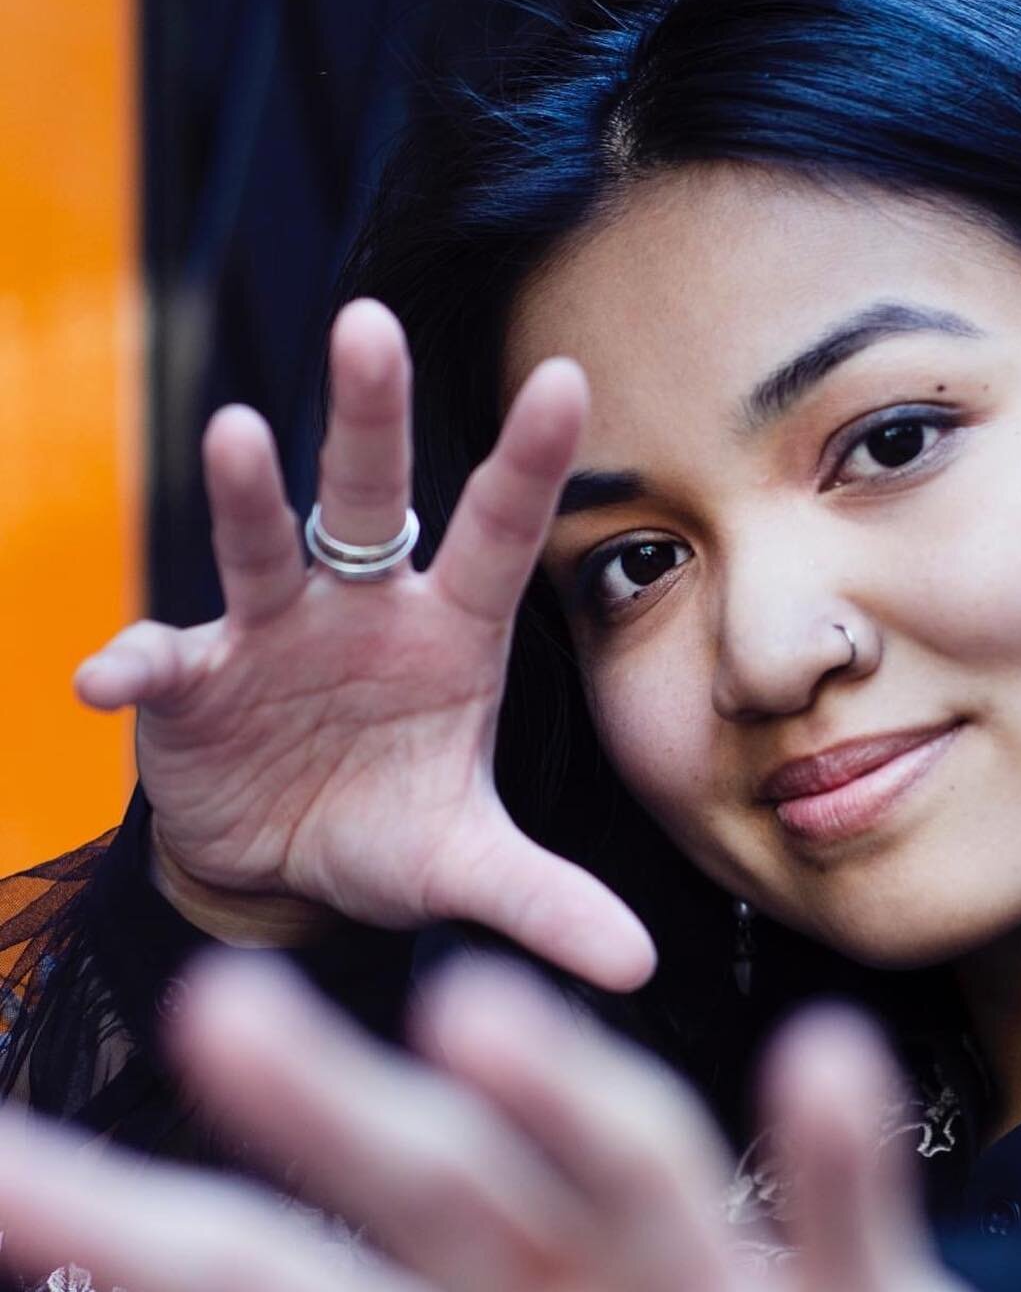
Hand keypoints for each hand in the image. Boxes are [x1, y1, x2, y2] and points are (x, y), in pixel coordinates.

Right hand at [74, 299, 653, 989]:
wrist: (280, 868)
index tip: (567, 378)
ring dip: (242, 498)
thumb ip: (542, 901)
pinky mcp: (192, 683)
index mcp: (449, 636)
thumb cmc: (384, 832)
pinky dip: (140, 666)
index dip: (528, 463)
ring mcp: (270, 636)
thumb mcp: (462, 866)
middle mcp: (361, 612)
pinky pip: (164, 661)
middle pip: (367, 500)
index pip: (496, 536)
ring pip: (259, 548)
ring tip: (233, 434)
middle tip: (369, 323)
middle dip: (368, 416)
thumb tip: (637, 968)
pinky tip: (112, 680)